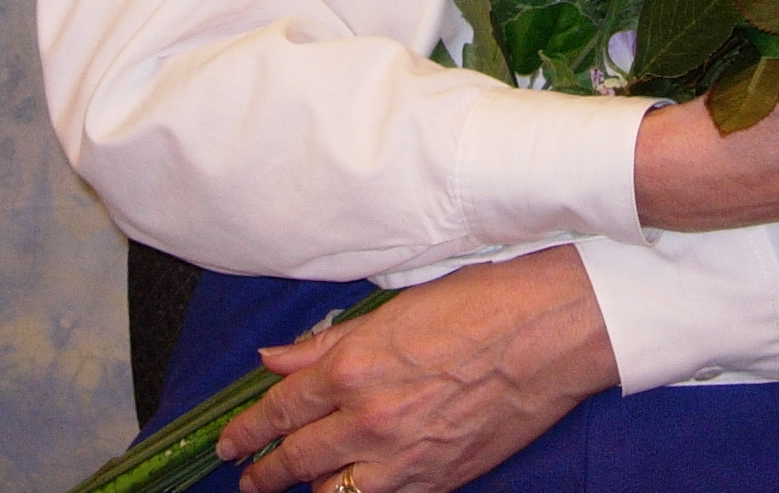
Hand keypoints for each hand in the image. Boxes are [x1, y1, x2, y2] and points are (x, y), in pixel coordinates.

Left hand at [217, 246, 616, 492]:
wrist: (550, 332)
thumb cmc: (479, 304)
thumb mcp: (393, 309)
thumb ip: (327, 342)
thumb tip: (277, 359)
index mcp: (353, 368)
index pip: (281, 410)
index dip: (247, 430)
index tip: (228, 442)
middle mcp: (370, 420)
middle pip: (297, 461)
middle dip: (263, 473)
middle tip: (245, 476)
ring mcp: (405, 458)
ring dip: (308, 491)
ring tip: (290, 489)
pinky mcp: (440, 480)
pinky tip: (352, 490)